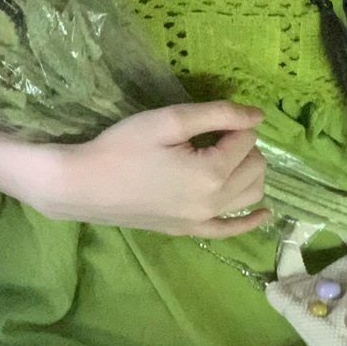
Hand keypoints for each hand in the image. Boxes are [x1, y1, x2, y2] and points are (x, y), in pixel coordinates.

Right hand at [38, 101, 270, 236]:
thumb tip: (257, 116)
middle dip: (244, 146)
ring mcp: (201, 221)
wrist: (83, 186)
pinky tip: (263, 213)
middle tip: (214, 134)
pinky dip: (249, 221)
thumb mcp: (169, 120)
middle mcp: (214, 203)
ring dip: (249, 173)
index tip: (211, 119)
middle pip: (255, 167)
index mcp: (212, 173)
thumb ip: (217, 115)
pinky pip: (230, 230)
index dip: (234, 123)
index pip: (247, 140)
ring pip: (250, 196)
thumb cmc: (122, 147)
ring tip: (228, 156)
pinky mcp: (187, 231)